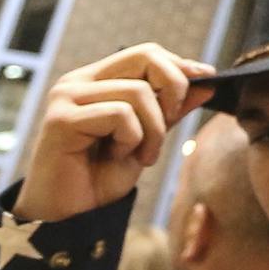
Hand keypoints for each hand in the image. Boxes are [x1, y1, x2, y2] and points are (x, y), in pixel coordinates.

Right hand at [14, 44, 215, 220]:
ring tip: (141, 155)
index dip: (179, 67)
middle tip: (170, 125)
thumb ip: (170, 110)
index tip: (206, 82)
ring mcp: (66, 98)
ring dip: (153, 131)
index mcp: (95, 81)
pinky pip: (120, 115)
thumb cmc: (101, 177)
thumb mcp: (147, 139)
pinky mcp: (62, 120)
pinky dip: (131, 140)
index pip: (146, 53)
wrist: (70, 216)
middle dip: (174, 90)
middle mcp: (77, 82)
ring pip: (138, 92)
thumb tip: (205, 81)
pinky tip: (117, 157)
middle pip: (146, 57)